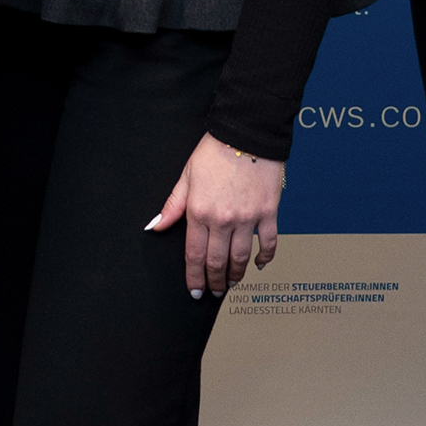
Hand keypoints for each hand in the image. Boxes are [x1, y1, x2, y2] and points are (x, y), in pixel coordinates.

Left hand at [150, 132, 285, 295]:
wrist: (247, 133)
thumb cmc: (215, 151)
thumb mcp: (186, 176)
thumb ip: (172, 206)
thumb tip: (156, 226)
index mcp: (199, 212)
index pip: (194, 254)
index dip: (194, 277)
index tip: (195, 290)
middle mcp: (223, 220)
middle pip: (217, 261)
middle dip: (214, 282)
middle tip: (214, 292)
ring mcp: (247, 218)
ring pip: (241, 257)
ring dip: (236, 275)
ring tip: (232, 283)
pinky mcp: (268, 213)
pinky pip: (268, 243)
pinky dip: (265, 257)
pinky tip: (259, 264)